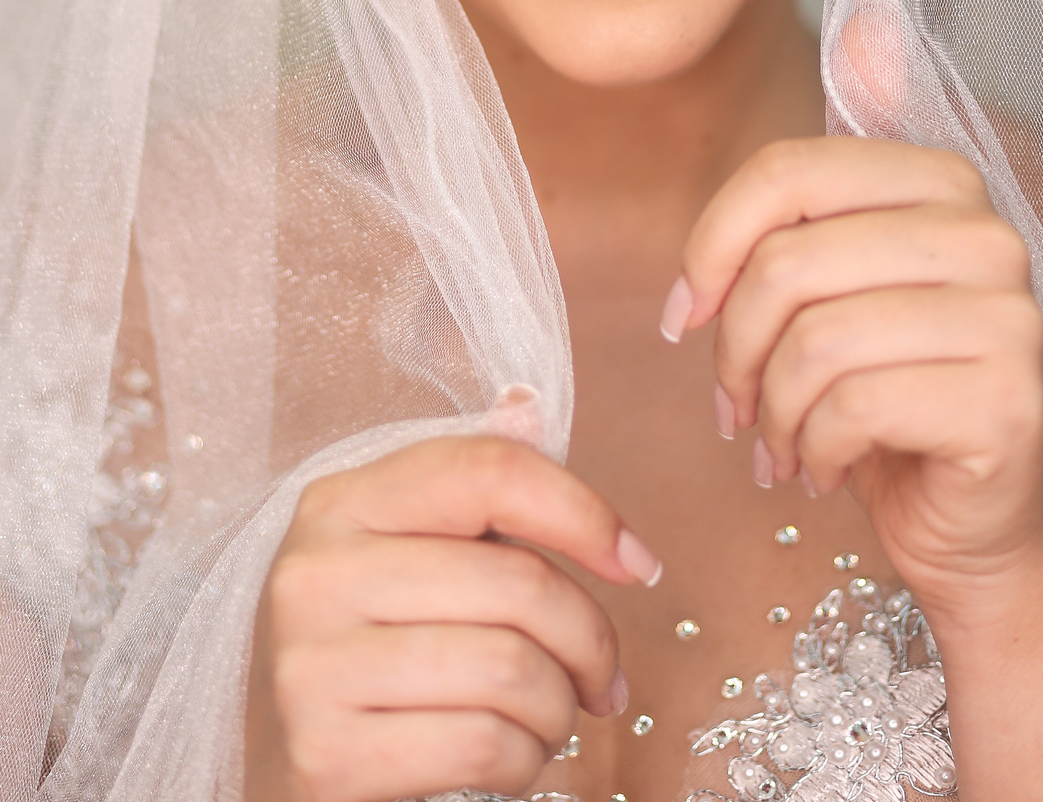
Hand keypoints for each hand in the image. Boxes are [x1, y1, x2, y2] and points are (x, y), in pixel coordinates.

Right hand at [245, 432, 658, 801]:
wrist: (274, 768)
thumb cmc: (367, 651)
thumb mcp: (402, 553)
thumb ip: (467, 486)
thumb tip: (527, 407)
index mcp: (341, 502)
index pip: (489, 471)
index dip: (584, 513)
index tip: (637, 562)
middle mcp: (314, 572)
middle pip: (517, 582)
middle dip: (590, 639)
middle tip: (601, 675)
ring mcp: (311, 666)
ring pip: (510, 669)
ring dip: (559, 706)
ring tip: (552, 716)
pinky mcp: (325, 757)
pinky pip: (482, 745)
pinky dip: (525, 762)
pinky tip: (513, 756)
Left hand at [661, 134, 1042, 619]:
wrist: (970, 525)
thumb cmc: (885, 395)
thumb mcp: (839, 278)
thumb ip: (836, 172)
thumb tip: (865, 29)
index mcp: (942, 182)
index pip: (787, 174)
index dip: (712, 247)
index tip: (686, 311)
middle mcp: (989, 235)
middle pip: (788, 264)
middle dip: (734, 350)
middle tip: (733, 403)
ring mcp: (1010, 318)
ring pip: (815, 341)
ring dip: (772, 410)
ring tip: (780, 440)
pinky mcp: (1008, 401)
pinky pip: (853, 406)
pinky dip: (813, 450)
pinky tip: (827, 468)